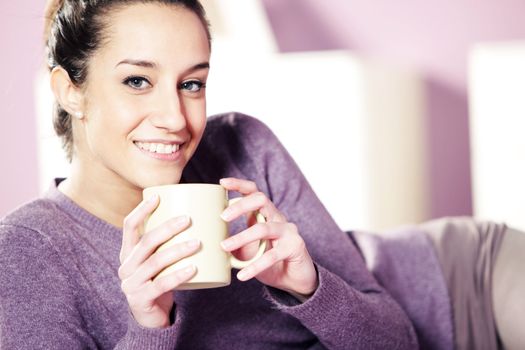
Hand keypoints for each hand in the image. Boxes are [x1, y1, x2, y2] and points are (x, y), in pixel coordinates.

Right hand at [118, 195, 198, 327]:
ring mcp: (131, 284)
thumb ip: (166, 242)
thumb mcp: (158, 260)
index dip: (141, 210)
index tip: (158, 196)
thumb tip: (195, 213)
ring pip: (155, 262)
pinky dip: (178, 275)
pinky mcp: (141, 300)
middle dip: (167, 228)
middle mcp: (126, 266)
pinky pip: (161, 285)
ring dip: (177, 250)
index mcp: (128, 252)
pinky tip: (194, 268)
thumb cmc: (160, 280)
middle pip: (146, 242)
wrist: (151, 317)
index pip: (129, 226)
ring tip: (197, 243)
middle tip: (188, 219)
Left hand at [220, 178, 317, 296]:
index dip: (239, 184)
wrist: (295, 279)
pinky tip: (242, 275)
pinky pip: (272, 255)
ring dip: (242, 237)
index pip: (254, 191)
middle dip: (240, 206)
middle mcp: (277, 217)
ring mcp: (288, 231)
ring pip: (264, 228)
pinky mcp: (294, 246)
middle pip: (261, 200)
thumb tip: (209, 245)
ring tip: (224, 247)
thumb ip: (234, 244)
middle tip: (222, 217)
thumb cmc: (269, 261)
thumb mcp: (248, 250)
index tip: (222, 183)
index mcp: (265, 214)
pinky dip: (255, 266)